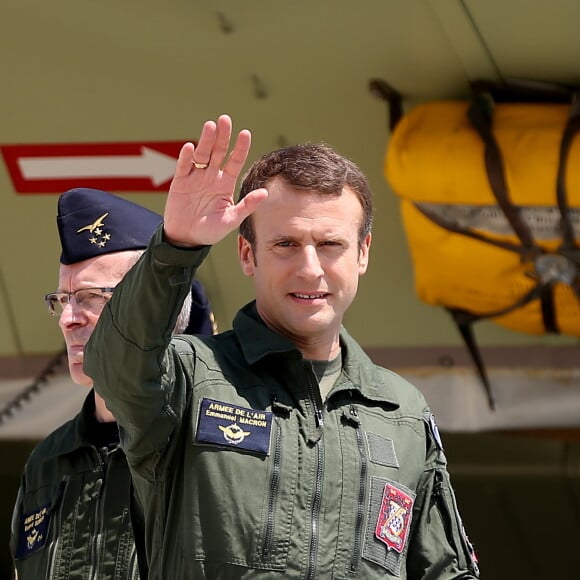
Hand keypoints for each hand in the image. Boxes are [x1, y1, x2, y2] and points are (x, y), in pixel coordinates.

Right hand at [163, 114, 267, 246]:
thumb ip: (247, 206)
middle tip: (225, 119)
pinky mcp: (180, 182)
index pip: (235, 162)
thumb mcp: (231, 219)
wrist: (187, 239)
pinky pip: (183, 166)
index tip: (246, 133)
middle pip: (218, 152)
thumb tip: (265, 193)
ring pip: (202, 155)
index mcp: (225, 184)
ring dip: (206, 140)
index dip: (240, 148)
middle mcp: (212, 177)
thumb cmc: (211, 231)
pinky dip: (186, 157)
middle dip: (222, 136)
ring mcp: (196, 177)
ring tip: (210, 126)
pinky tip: (190, 147)